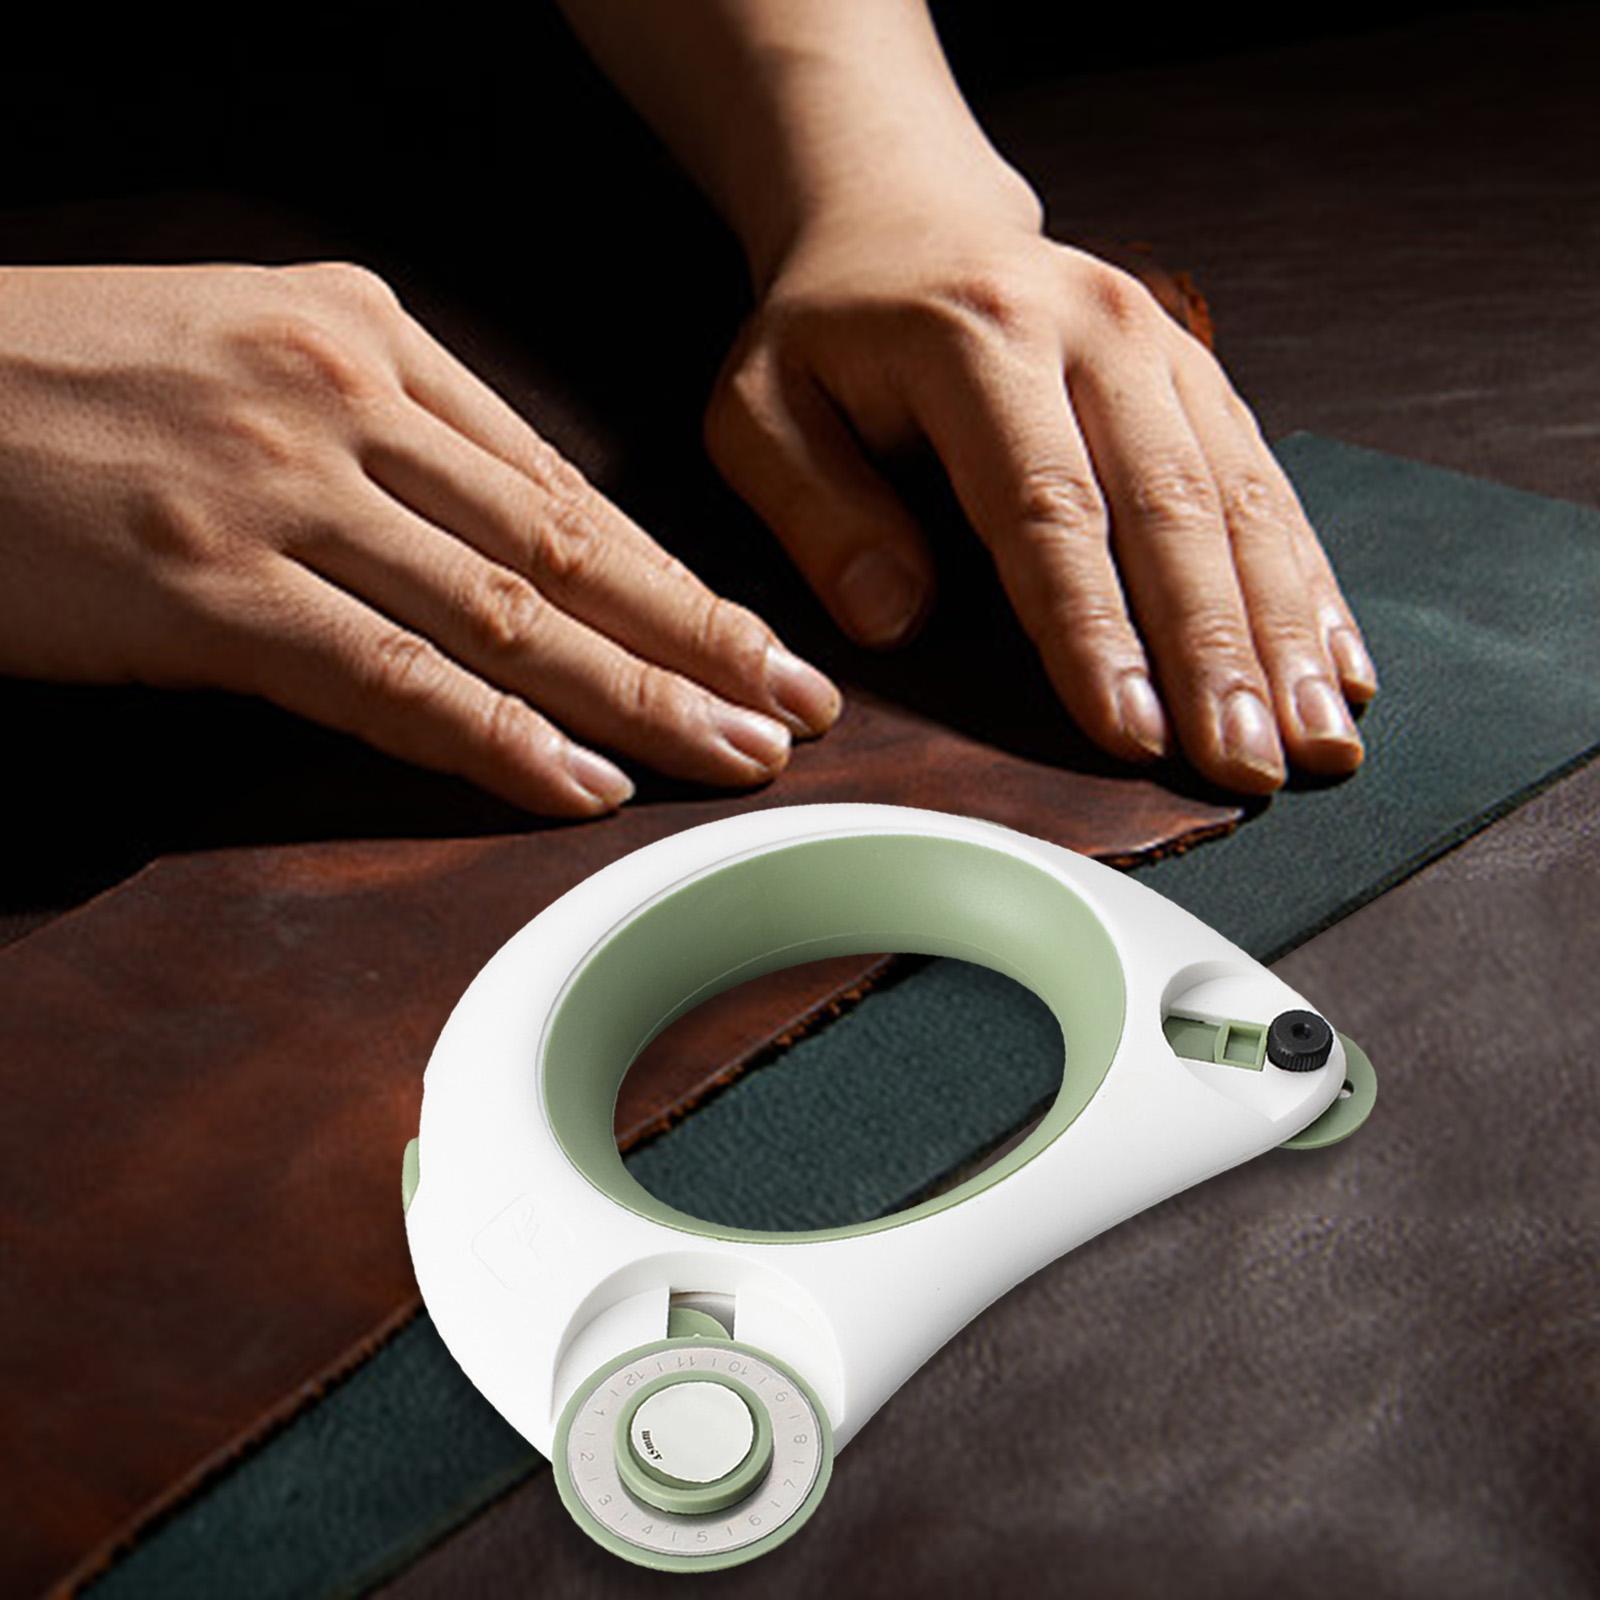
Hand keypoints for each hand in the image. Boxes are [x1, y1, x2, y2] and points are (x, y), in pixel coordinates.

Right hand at [0, 262, 840, 815]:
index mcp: (368, 338)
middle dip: (699, 641)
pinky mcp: (209, 588)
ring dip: (637, 698)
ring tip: (737, 752)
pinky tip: (582, 783)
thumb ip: (382, 434)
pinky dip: (497, 739)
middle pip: (567, 549)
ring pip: (507, 615)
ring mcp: (281, 493)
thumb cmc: (63, 380)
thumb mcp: (247, 355)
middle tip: (800, 705)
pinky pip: (389, 678)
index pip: (563, 486)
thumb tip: (508, 533)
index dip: (674, 577)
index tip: (755, 637)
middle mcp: (345, 402)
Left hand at [703, 208, 1378, 793]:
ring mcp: (1163, 349)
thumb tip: (895, 618)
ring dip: (1284, 629)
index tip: (1130, 731)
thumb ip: (815, 511)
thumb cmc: (827, 337)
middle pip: (1173, 509)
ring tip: (1316, 737)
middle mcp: (1095, 332)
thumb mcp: (761, 411)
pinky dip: (1307, 578)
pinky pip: (1268, 482)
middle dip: (1217, 651)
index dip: (1093, 628)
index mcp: (980, 341)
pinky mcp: (1199, 377)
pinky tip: (1336, 659)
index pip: (1047, 506)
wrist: (904, 222)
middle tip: (1248, 764)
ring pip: (1242, 500)